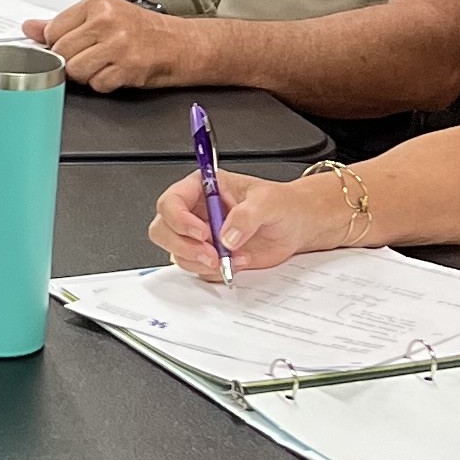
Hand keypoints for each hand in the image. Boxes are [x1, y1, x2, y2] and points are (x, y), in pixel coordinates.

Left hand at [21, 0, 203, 92]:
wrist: (182, 44)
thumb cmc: (143, 30)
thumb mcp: (103, 17)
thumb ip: (63, 23)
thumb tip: (30, 28)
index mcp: (97, 4)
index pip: (53, 30)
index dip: (59, 44)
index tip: (72, 46)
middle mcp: (107, 21)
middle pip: (61, 52)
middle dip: (73, 60)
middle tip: (93, 56)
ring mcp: (118, 45)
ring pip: (76, 70)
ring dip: (88, 74)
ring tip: (105, 64)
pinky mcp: (128, 68)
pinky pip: (97, 84)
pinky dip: (105, 84)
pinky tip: (117, 72)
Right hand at [149, 168, 347, 279]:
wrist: (296, 226)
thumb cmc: (281, 205)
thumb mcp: (268, 201)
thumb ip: (247, 215)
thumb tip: (226, 235)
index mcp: (202, 188)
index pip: (171, 202)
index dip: (179, 220)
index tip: (203, 233)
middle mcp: (195, 212)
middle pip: (163, 230)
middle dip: (184, 246)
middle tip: (211, 253)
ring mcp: (199, 236)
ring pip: (177, 253)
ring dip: (201, 262)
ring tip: (230, 258)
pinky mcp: (208, 256)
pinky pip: (196, 269)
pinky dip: (214, 271)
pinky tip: (236, 262)